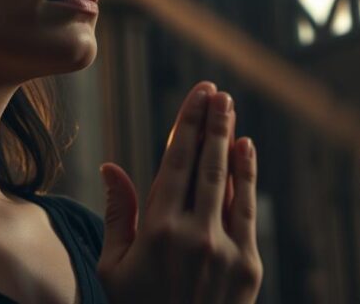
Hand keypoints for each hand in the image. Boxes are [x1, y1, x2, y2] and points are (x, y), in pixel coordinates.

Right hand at [96, 81, 261, 302]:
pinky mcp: (248, 267)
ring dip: (230, 140)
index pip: (176, 162)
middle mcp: (193, 234)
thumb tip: (112, 167)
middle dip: (211, 122)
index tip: (197, 95)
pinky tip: (245, 149)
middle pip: (206, 163)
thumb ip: (117, 215)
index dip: (187, 124)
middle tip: (217, 90)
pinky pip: (247, 211)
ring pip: (229, 182)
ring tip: (230, 108)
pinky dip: (247, 177)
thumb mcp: (110, 268)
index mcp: (156, 231)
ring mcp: (225, 250)